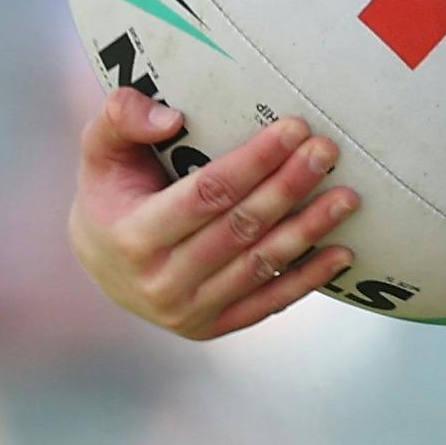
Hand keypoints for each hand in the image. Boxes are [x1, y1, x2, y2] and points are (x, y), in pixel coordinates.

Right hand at [69, 86, 360, 339]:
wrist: (100, 264)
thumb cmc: (110, 194)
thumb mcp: (99, 150)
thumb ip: (120, 117)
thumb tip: (171, 117)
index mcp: (134, 235)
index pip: (206, 194)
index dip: (253, 162)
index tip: (293, 129)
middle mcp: (161, 281)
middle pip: (241, 228)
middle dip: (288, 187)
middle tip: (326, 152)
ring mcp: (187, 311)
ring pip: (260, 265)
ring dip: (308, 230)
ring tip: (346, 197)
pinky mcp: (211, 327)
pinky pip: (268, 302)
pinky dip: (308, 278)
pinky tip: (342, 252)